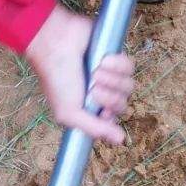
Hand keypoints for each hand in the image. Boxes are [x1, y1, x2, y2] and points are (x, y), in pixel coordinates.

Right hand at [25, 7, 133, 144]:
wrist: (56, 44)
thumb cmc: (57, 79)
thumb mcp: (69, 112)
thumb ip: (94, 128)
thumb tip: (120, 141)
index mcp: (90, 108)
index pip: (113, 119)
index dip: (110, 115)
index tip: (101, 111)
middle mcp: (101, 93)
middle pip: (123, 103)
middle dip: (109, 96)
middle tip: (92, 87)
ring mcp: (110, 75)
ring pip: (129, 85)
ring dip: (112, 79)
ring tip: (95, 71)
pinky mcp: (115, 57)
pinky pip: (129, 66)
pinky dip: (117, 64)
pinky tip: (102, 60)